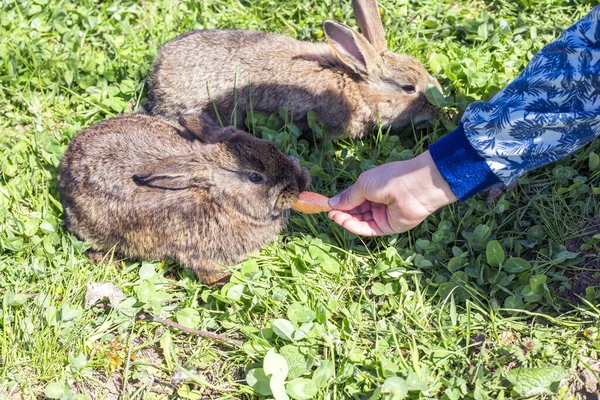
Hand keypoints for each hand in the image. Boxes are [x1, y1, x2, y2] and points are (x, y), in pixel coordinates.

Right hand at [328, 151, 456, 235]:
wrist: (414, 186)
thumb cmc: (389, 179)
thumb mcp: (364, 184)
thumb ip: (349, 196)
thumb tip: (332, 203)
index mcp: (374, 188)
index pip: (355, 198)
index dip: (342, 202)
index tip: (329, 205)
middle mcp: (378, 202)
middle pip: (357, 211)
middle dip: (343, 212)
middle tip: (330, 213)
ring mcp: (383, 215)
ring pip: (361, 221)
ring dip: (346, 219)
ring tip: (334, 216)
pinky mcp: (388, 227)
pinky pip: (368, 228)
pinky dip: (355, 226)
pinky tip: (344, 221)